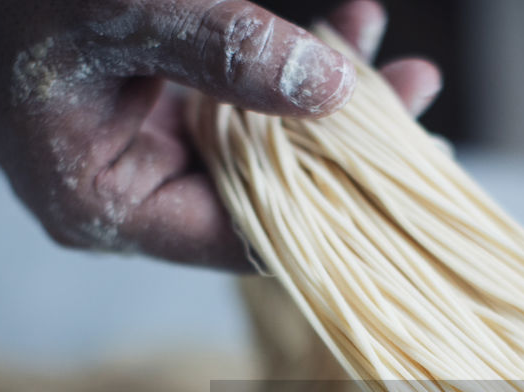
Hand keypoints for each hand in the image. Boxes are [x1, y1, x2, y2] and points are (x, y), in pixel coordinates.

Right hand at [0, 0, 438, 267]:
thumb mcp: (122, 13)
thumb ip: (227, 52)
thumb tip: (332, 90)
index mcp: (107, 207)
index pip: (240, 237)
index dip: (324, 204)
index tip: (400, 164)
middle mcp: (129, 191)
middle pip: (263, 188)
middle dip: (341, 142)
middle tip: (416, 95)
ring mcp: (143, 145)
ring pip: (261, 139)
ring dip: (325, 93)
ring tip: (396, 56)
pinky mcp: (154, 101)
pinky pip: (240, 96)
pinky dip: (287, 62)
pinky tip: (343, 28)